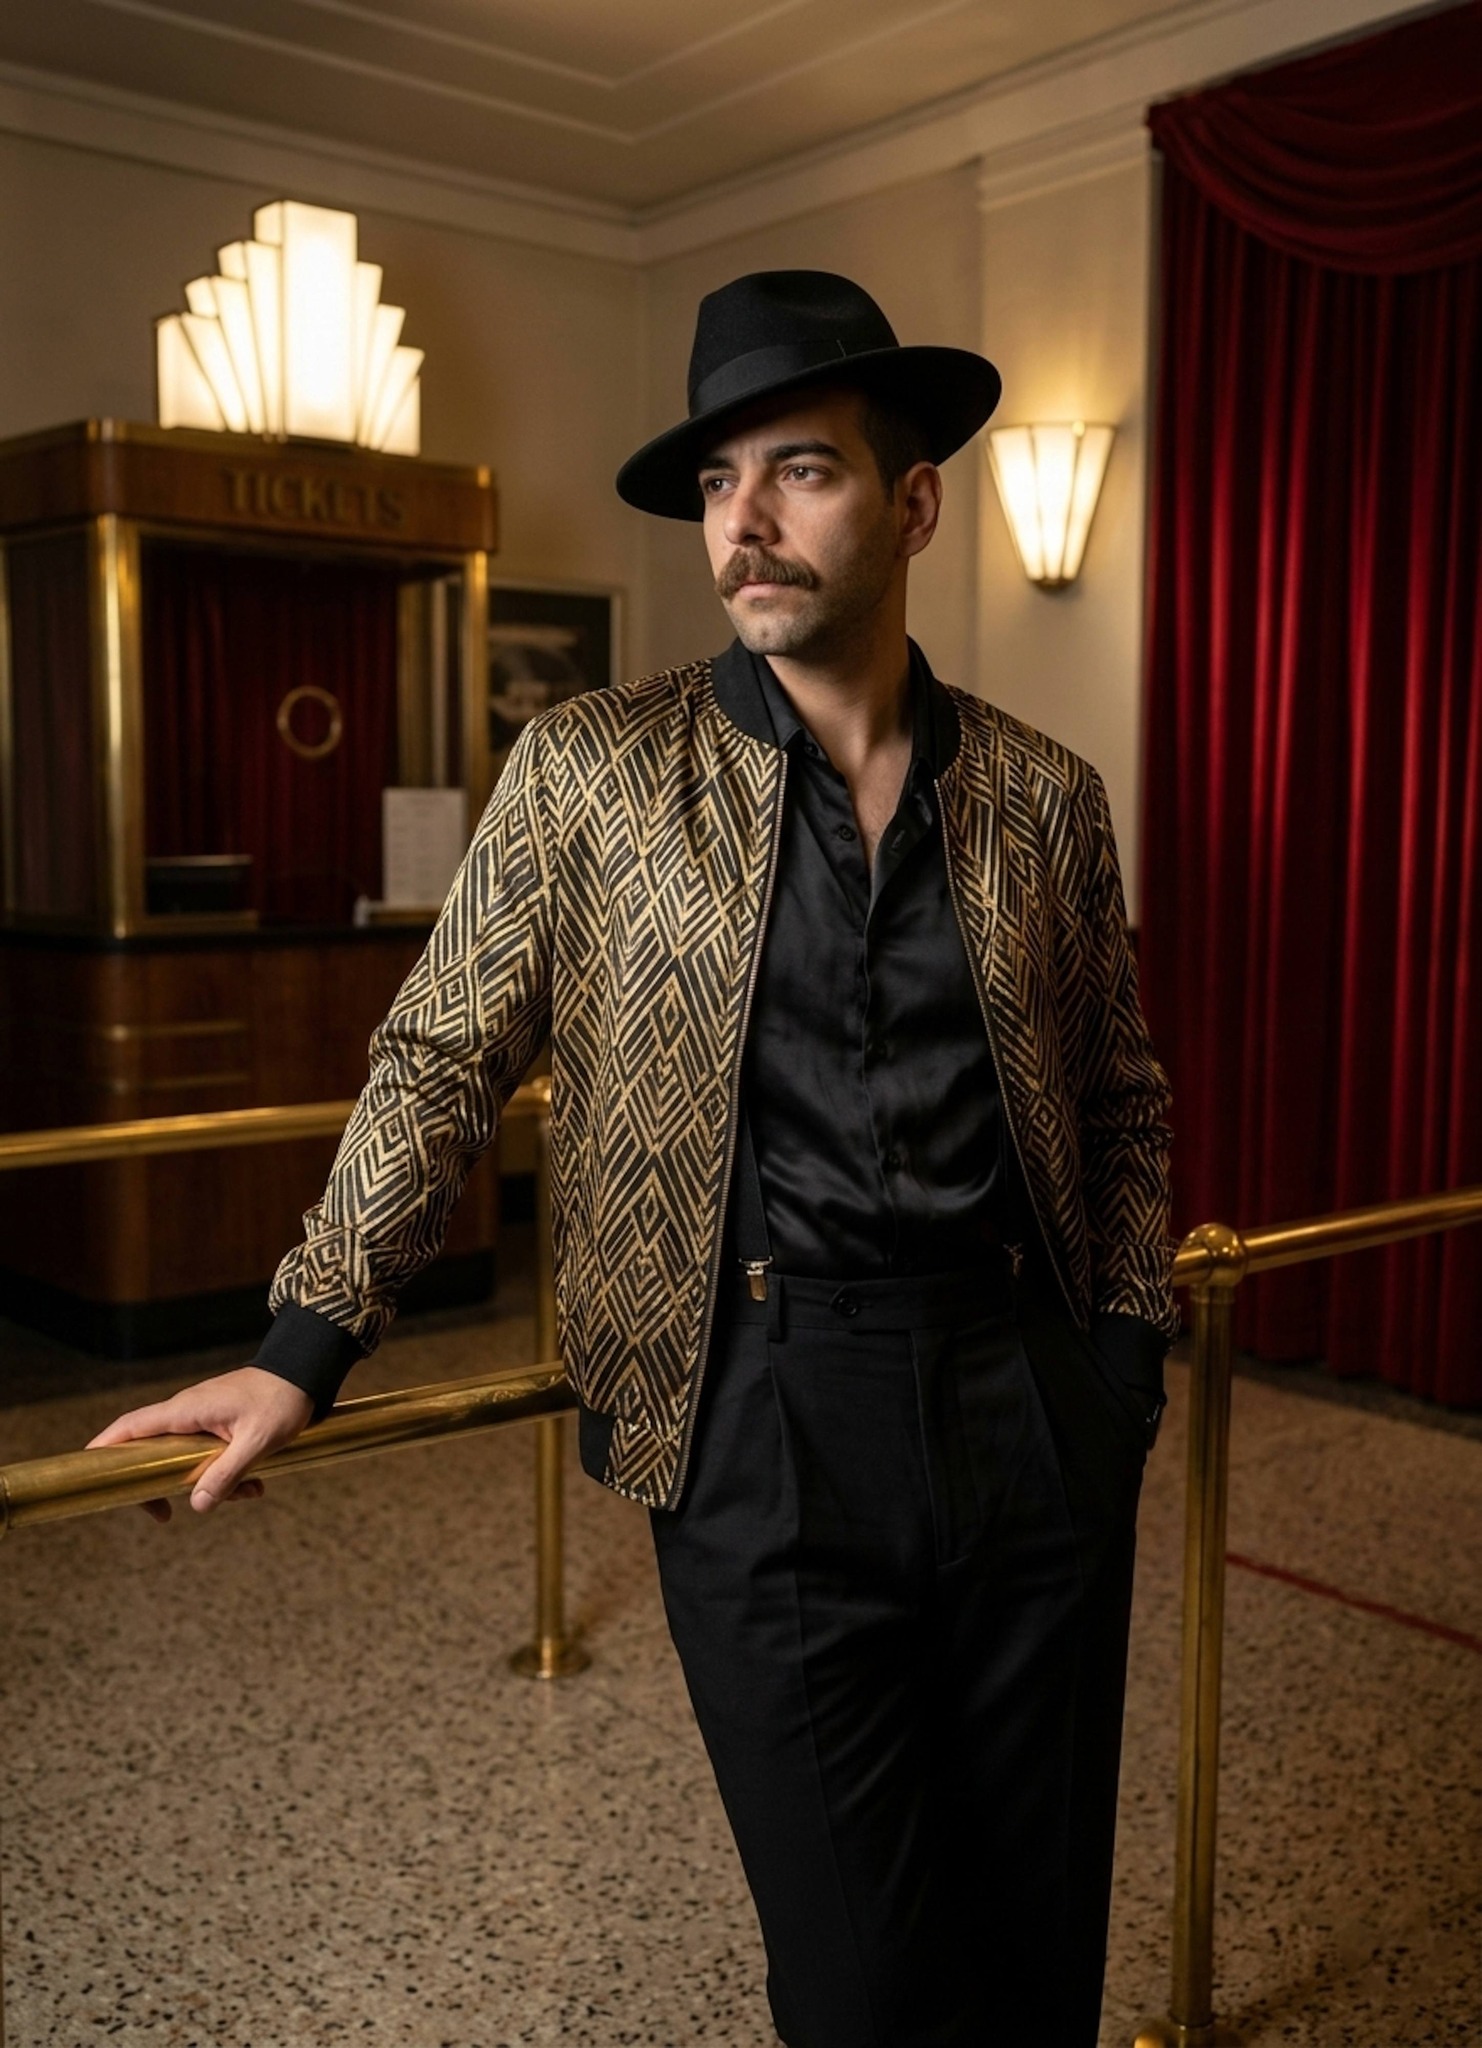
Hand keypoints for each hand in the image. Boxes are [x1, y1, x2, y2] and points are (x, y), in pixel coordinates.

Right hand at [86, 1367, 314, 1523]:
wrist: (306, 1373)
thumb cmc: (282, 1400)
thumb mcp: (257, 1441)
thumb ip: (227, 1472)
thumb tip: (198, 1505)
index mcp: (185, 1410)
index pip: (130, 1427)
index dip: (104, 1447)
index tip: (89, 1471)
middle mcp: (186, 1412)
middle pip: (149, 1452)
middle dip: (156, 1485)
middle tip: (162, 1513)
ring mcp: (201, 1417)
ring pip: (183, 1459)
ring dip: (206, 1483)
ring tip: (246, 1494)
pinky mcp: (218, 1422)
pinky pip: (207, 1454)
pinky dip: (225, 1474)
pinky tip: (254, 1485)